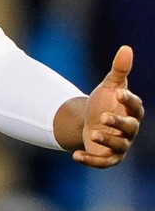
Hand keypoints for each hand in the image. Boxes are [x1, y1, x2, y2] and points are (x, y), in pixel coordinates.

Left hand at [74, 45, 144, 167]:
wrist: (91, 122)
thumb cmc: (105, 102)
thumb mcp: (110, 86)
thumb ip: (119, 70)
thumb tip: (126, 48)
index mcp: (132, 111)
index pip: (136, 106)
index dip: (129, 100)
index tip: (119, 92)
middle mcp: (130, 130)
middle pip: (129, 128)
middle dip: (118, 123)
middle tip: (103, 117)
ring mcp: (120, 145)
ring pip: (118, 146)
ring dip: (106, 141)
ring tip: (92, 133)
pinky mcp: (108, 157)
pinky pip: (103, 162)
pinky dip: (91, 160)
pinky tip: (75, 156)